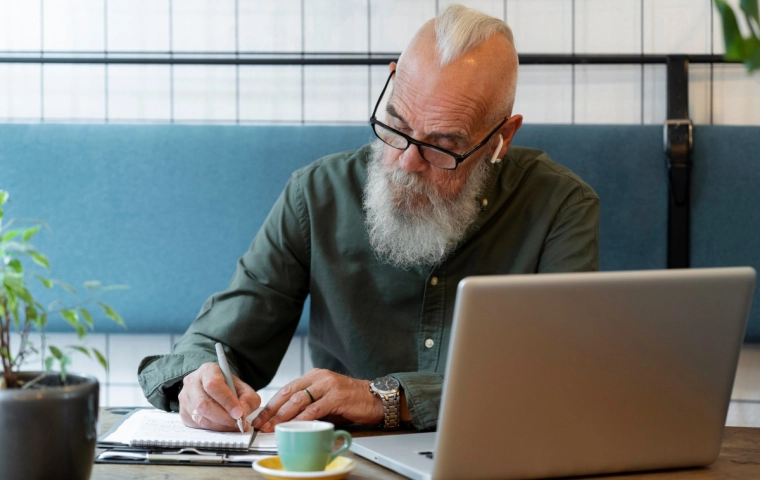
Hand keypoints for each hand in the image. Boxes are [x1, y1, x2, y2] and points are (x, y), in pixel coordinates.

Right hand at [178, 362, 260, 431]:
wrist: (214, 388)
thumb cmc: (228, 387)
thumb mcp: (243, 388)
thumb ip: (248, 399)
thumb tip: (243, 413)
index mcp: (208, 370)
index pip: (213, 384)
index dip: (227, 400)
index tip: (239, 413)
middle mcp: (192, 382)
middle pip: (203, 403)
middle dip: (224, 417)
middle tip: (238, 423)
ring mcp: (185, 398)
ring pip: (200, 417)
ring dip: (219, 426)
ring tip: (233, 426)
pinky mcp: (183, 413)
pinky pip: (197, 425)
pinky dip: (213, 429)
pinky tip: (223, 427)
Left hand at [251, 368, 383, 432]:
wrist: (376, 398)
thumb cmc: (352, 400)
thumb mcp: (326, 400)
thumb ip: (309, 405)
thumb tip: (288, 420)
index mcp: (314, 375)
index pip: (287, 389)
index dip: (272, 404)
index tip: (261, 417)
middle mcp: (319, 377)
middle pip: (288, 393)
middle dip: (272, 410)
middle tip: (261, 424)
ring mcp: (328, 385)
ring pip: (298, 400)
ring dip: (283, 416)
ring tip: (273, 427)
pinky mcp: (336, 396)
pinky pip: (314, 409)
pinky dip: (301, 419)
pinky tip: (294, 427)